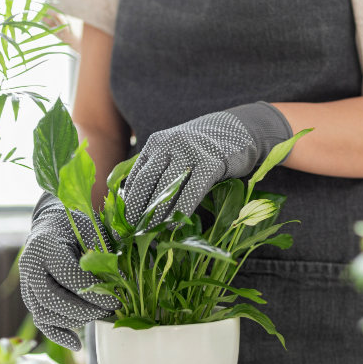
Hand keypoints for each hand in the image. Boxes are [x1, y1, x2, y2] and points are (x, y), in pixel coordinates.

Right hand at [19, 194, 120, 349]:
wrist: (53, 225)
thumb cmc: (78, 226)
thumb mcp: (92, 231)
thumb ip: (102, 254)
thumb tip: (121, 282)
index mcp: (45, 246)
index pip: (68, 276)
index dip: (93, 292)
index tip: (117, 300)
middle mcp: (29, 266)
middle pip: (52, 299)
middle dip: (84, 309)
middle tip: (110, 310)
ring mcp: (26, 284)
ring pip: (44, 313)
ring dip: (75, 320)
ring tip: (100, 315)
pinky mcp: (31, 298)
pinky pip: (41, 321)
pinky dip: (58, 334)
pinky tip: (77, 344)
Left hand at [122, 102, 291, 226]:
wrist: (239, 130)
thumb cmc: (204, 149)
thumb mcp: (177, 152)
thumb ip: (159, 170)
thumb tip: (136, 202)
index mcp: (157, 142)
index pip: (137, 175)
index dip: (128, 201)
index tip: (123, 222)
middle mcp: (170, 144)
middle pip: (147, 180)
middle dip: (137, 208)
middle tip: (132, 231)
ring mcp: (191, 151)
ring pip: (167, 186)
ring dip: (156, 213)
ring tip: (150, 233)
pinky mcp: (211, 162)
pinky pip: (192, 190)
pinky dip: (180, 210)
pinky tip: (173, 226)